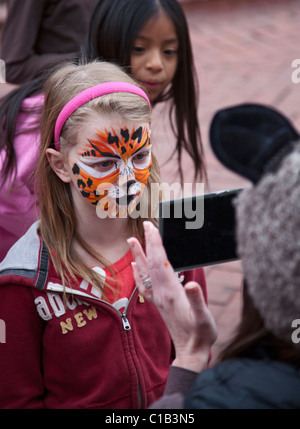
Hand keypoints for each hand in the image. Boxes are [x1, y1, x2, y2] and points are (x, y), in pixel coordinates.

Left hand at [128, 221, 217, 372]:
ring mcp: (158, 298)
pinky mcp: (159, 303)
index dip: (156, 242)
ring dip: (139, 254)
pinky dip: (138, 273)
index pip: (160, 261)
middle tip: (145, 225)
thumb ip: (197, 301)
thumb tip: (191, 285)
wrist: (190, 353)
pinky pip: (144, 284)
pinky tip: (135, 266)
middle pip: (151, 263)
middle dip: (148, 242)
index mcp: (171, 292)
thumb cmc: (201, 335)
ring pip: (145, 272)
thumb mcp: (204, 318)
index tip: (152, 226)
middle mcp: (161, 293)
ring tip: (133, 239)